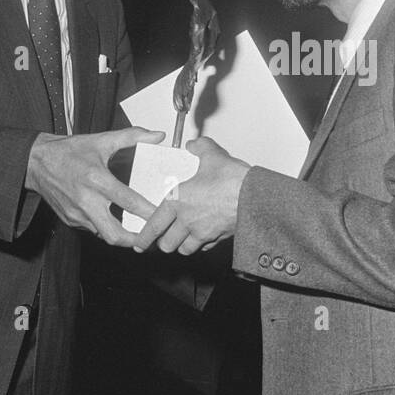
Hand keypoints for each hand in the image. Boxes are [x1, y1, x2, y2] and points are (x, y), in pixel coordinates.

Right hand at [24, 126, 165, 245]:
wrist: (36, 162)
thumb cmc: (69, 151)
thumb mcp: (101, 140)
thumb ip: (132, 137)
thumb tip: (158, 135)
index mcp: (96, 179)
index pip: (128, 202)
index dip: (148, 213)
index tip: (163, 216)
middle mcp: (86, 200)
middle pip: (114, 234)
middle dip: (135, 240)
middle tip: (152, 238)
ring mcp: (76, 213)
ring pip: (103, 235)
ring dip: (122, 236)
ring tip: (140, 233)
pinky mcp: (70, 220)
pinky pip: (93, 229)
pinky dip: (106, 228)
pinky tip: (117, 222)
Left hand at [134, 137, 250, 254]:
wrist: (255, 196)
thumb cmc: (232, 180)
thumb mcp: (213, 155)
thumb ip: (200, 148)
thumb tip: (194, 145)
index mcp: (178, 201)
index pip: (154, 225)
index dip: (144, 237)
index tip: (139, 243)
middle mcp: (187, 220)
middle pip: (167, 244)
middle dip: (164, 243)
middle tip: (163, 238)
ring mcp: (203, 232)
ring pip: (184, 249)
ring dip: (181, 246)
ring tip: (182, 240)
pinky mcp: (218, 238)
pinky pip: (204, 247)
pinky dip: (201, 245)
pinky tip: (203, 237)